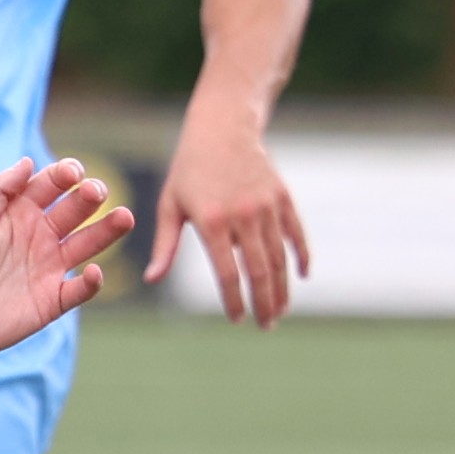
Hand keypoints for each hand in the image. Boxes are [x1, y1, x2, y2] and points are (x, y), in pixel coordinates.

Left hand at [0, 157, 130, 362]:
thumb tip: (29, 161)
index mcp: (21, 212)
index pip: (52, 185)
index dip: (65, 175)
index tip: (72, 173)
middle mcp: (40, 237)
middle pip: (76, 211)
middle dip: (90, 197)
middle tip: (97, 192)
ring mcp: (49, 268)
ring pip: (88, 244)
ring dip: (107, 231)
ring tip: (125, 217)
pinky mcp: (52, 300)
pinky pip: (80, 289)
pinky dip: (91, 282)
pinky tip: (93, 271)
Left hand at [146, 113, 307, 326]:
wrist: (222, 127)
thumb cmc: (188, 169)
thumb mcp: (170, 205)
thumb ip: (166, 245)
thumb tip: (152, 280)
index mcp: (212, 221)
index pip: (227, 274)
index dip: (234, 301)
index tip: (237, 320)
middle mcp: (243, 215)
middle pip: (259, 272)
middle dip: (263, 304)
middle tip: (265, 326)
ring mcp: (267, 206)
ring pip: (280, 258)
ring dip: (282, 288)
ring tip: (280, 311)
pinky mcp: (283, 197)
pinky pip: (296, 234)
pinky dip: (302, 257)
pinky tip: (302, 277)